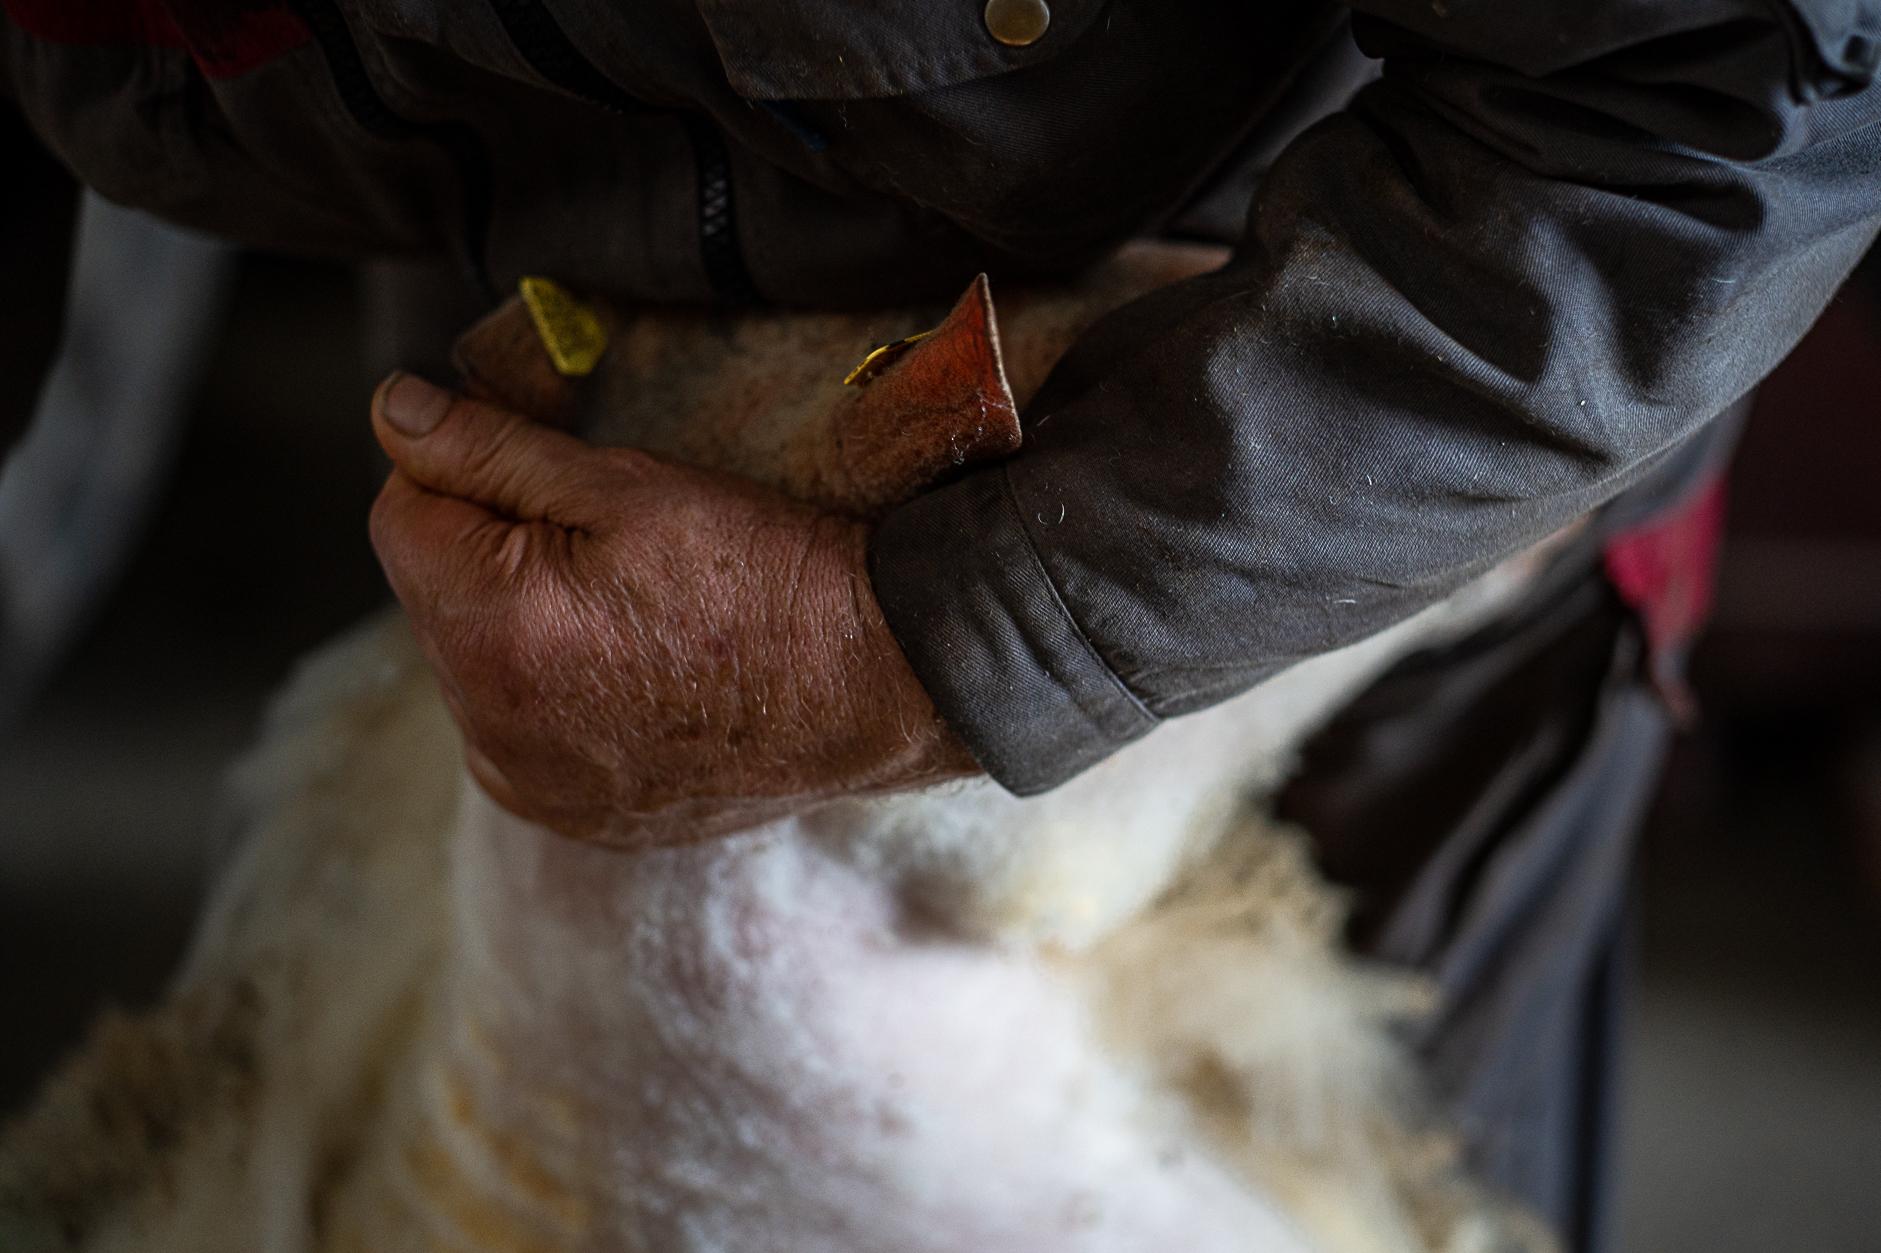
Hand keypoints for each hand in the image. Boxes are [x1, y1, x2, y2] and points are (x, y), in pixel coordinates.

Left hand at [367, 373, 979, 846]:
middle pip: (435, 595)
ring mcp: (532, 788)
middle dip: (493, 554)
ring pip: (475, 665)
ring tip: (636, 614)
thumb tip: (392, 411)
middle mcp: (490, 732)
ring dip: (520, 626)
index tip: (558, 480)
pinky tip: (639, 672)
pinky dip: (556, 693)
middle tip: (614, 548)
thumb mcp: (625, 483)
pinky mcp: (572, 818)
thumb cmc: (764, 574)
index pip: (400, 513)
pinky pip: (521, 730)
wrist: (876, 679)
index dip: (471, 475)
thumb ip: (487, 448)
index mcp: (489, 634)